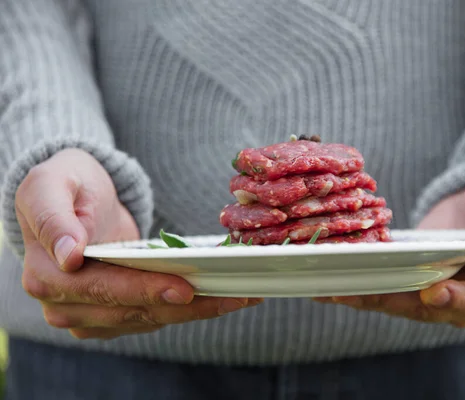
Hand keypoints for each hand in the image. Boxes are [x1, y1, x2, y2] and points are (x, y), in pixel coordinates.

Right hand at [16, 148, 260, 339]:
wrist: (77, 198)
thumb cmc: (65, 185)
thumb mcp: (48, 185)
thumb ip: (53, 217)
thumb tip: (69, 255)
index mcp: (47, 276)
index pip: (103, 289)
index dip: (145, 290)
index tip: (184, 288)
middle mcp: (65, 307)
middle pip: (135, 311)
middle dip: (188, 306)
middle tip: (234, 296)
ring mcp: (91, 316)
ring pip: (152, 319)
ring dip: (198, 311)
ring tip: (240, 297)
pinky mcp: (115, 316)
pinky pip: (156, 316)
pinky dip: (191, 309)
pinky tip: (222, 297)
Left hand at [315, 168, 464, 327]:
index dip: (456, 300)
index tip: (433, 292)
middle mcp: (459, 293)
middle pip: (423, 307)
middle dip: (388, 301)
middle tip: (356, 293)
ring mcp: (430, 284)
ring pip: (395, 297)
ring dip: (362, 295)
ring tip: (329, 287)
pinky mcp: (408, 270)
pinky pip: (382, 279)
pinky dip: (357, 278)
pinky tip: (327, 272)